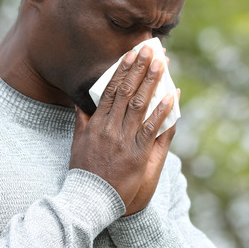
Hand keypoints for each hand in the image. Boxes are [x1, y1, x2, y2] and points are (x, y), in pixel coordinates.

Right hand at [69, 45, 176, 214]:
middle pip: (127, 91)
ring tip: (162, 64)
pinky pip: (151, 128)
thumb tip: (80, 104)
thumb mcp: (77, 144)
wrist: (89, 199)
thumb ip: (81, 122)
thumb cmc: (84, 173)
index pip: (111, 90)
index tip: (132, 54)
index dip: (123, 70)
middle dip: (140, 68)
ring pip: (139, 104)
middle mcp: (110, 128)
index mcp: (96, 123)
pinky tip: (171, 95)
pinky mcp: (137, 154)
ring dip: (152, 82)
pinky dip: (161, 111)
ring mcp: (124, 140)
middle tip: (151, 49)